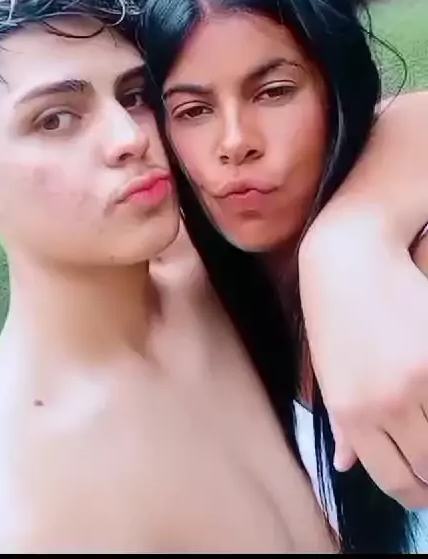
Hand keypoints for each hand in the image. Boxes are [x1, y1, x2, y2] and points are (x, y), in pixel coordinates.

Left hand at [299, 216, 427, 508]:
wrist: (350, 253)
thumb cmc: (332, 310)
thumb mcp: (328, 372)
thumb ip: (343, 425)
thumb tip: (346, 466)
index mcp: (352, 412)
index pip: (394, 479)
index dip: (414, 493)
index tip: (423, 490)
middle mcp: (388, 401)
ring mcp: (421, 375)